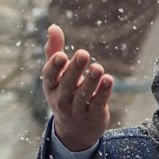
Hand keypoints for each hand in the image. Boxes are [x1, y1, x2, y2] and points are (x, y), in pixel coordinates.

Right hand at [41, 23, 113, 151]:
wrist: (75, 131)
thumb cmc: (64, 93)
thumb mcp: (57, 75)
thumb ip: (54, 51)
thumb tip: (53, 26)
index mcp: (51, 87)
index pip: (49, 77)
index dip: (55, 67)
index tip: (61, 55)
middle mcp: (61, 100)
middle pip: (68, 85)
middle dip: (75, 70)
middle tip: (84, 54)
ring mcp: (77, 111)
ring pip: (83, 96)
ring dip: (91, 81)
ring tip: (98, 67)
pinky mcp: (93, 117)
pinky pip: (98, 104)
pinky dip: (103, 93)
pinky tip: (109, 80)